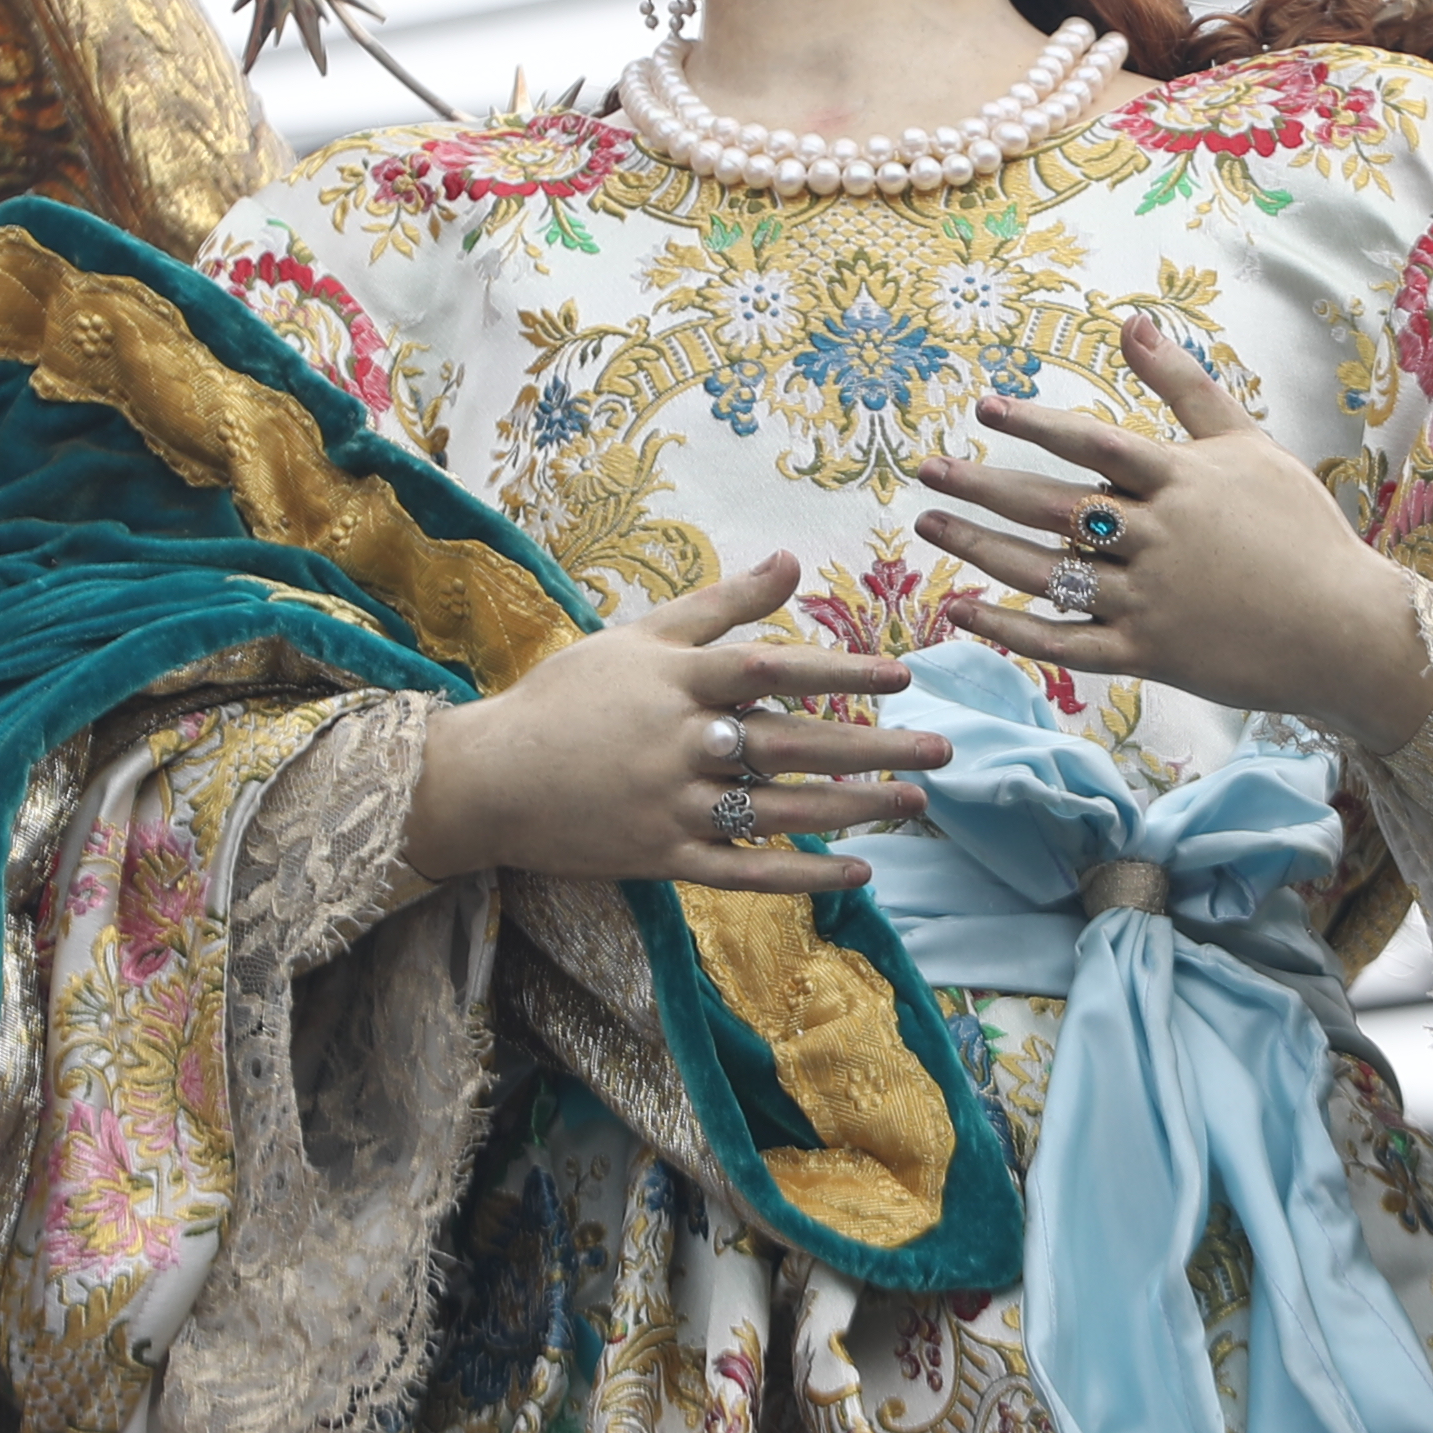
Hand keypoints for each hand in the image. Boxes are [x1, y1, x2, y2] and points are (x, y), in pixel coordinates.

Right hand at [396, 550, 947, 897]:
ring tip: (916, 805)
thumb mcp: (639, 637)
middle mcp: (680, 744)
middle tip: (942, 748)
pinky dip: (802, 874)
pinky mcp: (664, 859)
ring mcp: (673, 807)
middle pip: (791, 743)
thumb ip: (719, 604)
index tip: (904, 673)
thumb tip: (791, 558)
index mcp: (675, 682)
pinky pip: (745, 874)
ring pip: (778, 811)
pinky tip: (859, 871)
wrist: (490, 779)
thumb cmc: (567, 698)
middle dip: (872, 747)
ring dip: (853, 809)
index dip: (839, 669)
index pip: (772, 670)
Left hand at [911, 315, 1432, 755]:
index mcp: (1182, 481)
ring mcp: (1151, 599)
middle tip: (925, 469)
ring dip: (981, 550)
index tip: (984, 409)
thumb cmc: (1299, 529)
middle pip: (1055, 507)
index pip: (1094, 444)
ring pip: (1049, 573)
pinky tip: (963, 612)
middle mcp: (1159, 537)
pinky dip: (1012, 631)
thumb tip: (1130, 321)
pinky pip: (1066, 644)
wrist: (1345, 629)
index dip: (1037, 425)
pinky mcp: (1149, 654)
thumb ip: (1184, 386)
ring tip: (928, 527)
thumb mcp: (1246, 445)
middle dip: (983, 487)